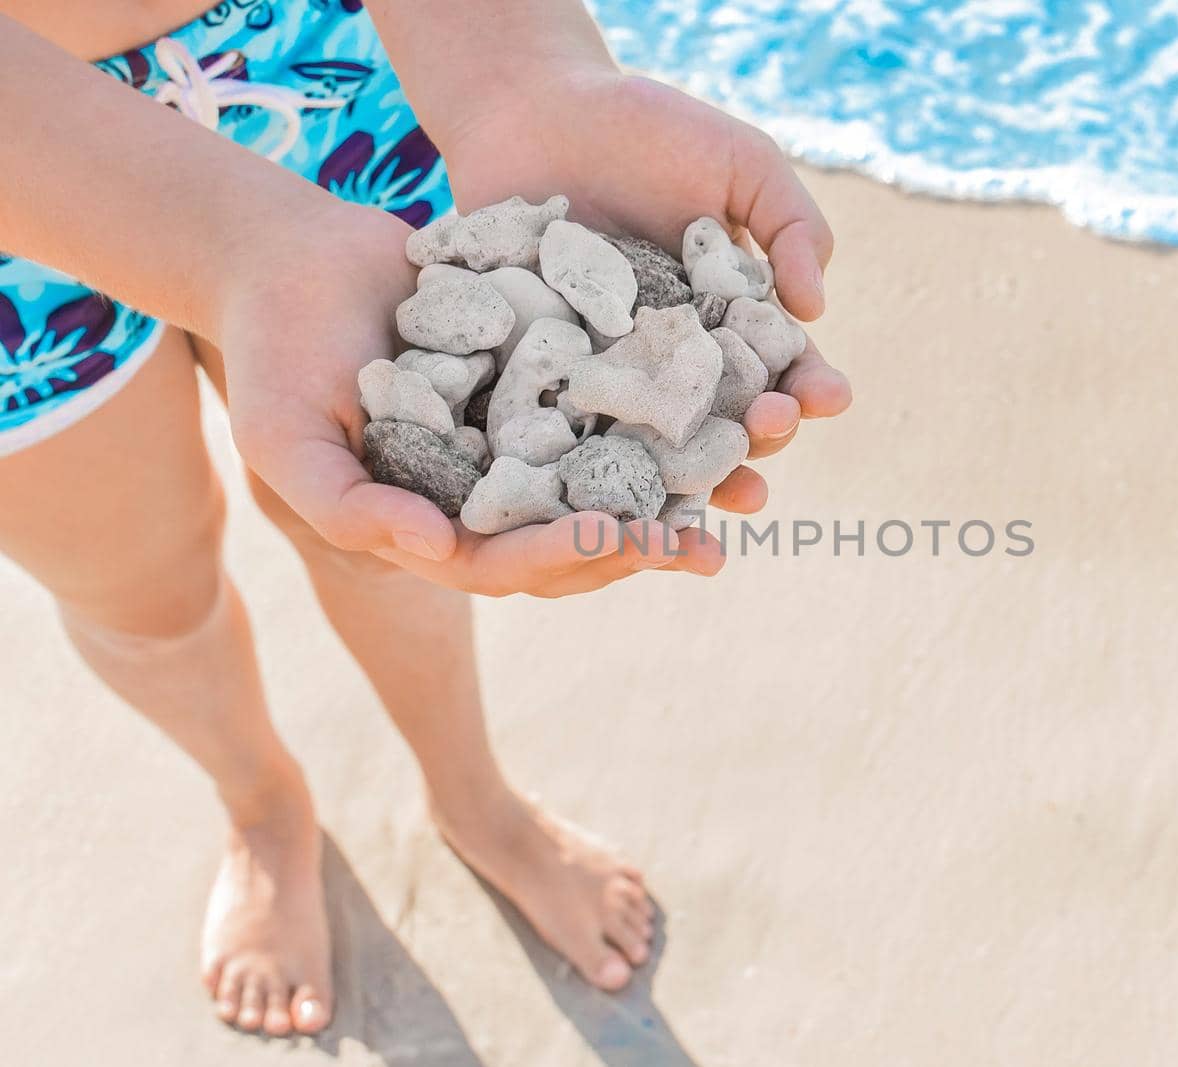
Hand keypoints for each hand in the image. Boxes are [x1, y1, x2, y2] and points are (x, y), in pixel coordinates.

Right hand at [218, 201, 724, 595]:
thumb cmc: (270, 354)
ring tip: (739, 489)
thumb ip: (349, 505)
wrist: (285, 254)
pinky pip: (611, 392)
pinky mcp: (544, 370)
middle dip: (638, 544)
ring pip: (608, 471)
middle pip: (574, 532)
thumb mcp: (282, 438)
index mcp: (434, 522)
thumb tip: (437, 552)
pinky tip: (718, 392)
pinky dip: (660, 398)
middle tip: (704, 548)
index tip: (617, 545)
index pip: (506, 562)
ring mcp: (519, 431)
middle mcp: (488, 487)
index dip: (563, 558)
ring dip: (673, 486)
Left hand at [442, 67, 852, 513]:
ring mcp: (612, 376)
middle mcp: (677, 360)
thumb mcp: (740, 163)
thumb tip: (817, 308)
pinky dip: (597, 465)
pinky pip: (576, 430)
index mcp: (731, 319)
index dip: (809, 387)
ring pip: (657, 443)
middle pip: (726, 417)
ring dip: (693, 476)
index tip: (828, 396)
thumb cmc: (648, 128)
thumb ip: (792, 225)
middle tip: (769, 431)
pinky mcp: (547, 380)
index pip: (781, 367)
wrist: (531, 107)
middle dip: (758, 435)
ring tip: (718, 494)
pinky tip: (619, 488)